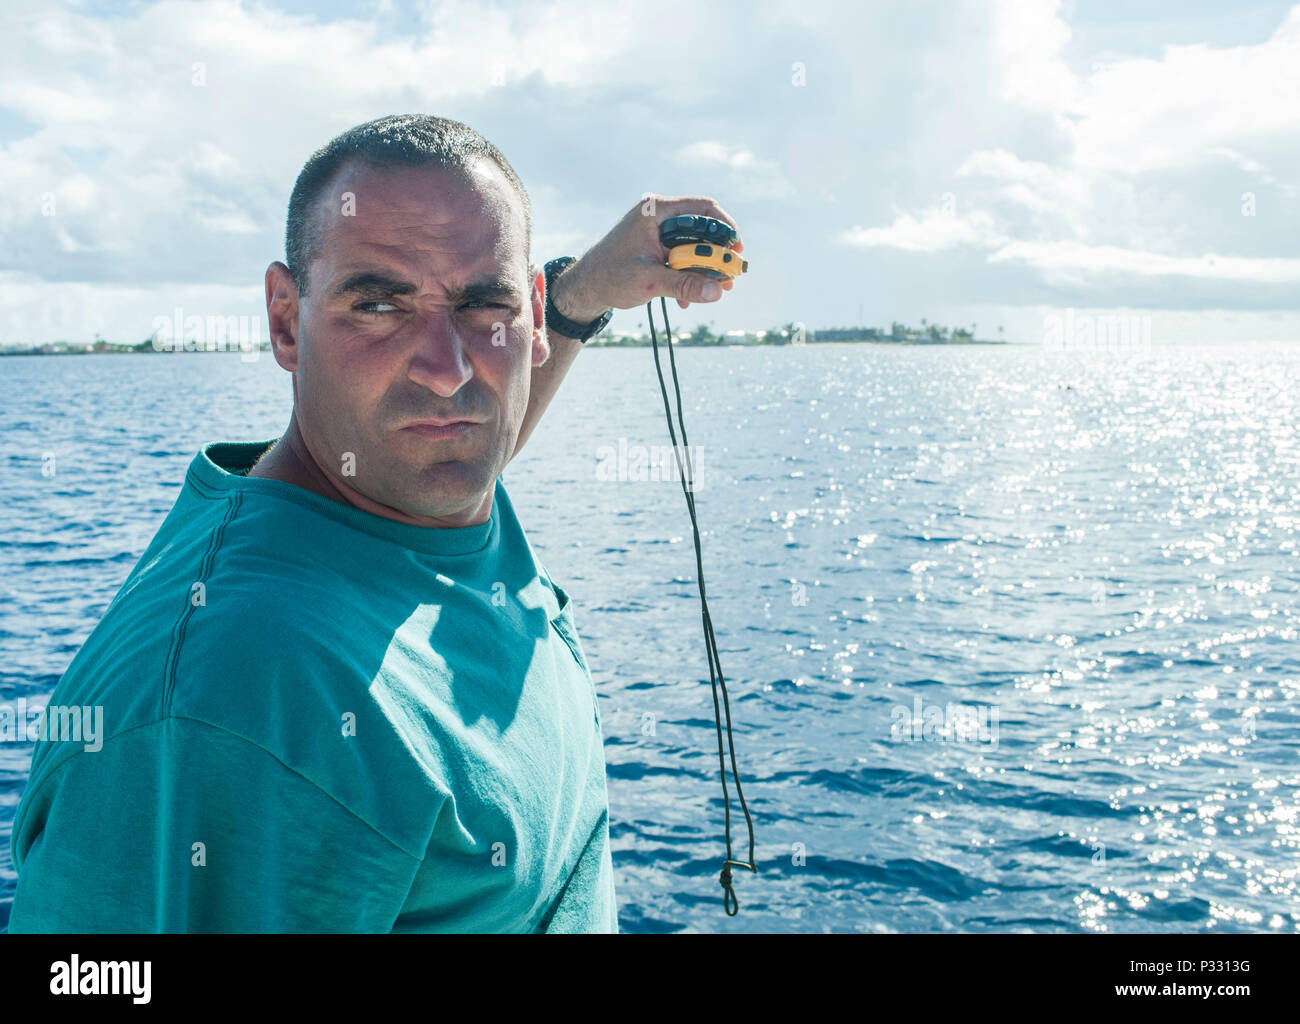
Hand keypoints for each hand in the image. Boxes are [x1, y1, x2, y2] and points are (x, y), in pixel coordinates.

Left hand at [549, 194, 743, 317]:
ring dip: (705, 269)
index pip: (703, 208)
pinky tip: (686, 300)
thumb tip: (717, 292)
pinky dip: (688, 276)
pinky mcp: (656, 249)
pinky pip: (682, 257)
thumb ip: (684, 285)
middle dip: (717, 254)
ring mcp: (657, 233)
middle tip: (730, 275)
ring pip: (693, 245)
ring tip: (718, 290)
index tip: (737, 249)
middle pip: (702, 228)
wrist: (584, 289)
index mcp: (656, 212)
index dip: (725, 227)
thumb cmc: (609, 278)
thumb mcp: (649, 282)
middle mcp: (659, 217)